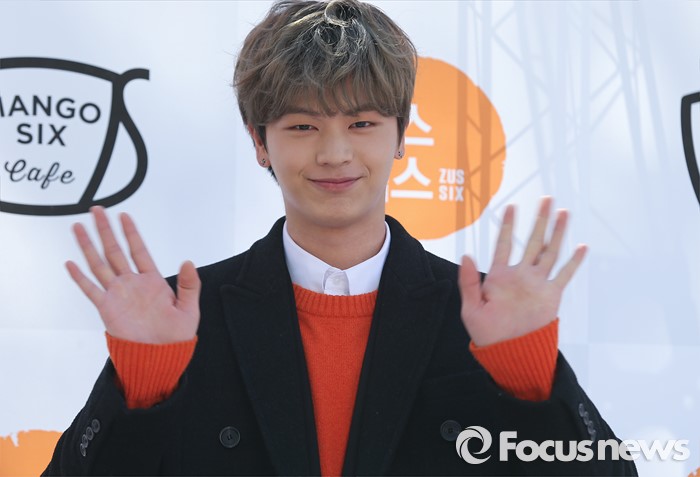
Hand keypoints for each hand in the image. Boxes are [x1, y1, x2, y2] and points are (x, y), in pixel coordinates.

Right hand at [66, 206, 200, 343]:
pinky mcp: (107, 309)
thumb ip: (188, 285)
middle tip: (97, 210)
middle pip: (115, 251)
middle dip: (106, 230)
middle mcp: (132, 284)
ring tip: (78, 227)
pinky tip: (71, 263)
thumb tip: (188, 261)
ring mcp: (118, 294)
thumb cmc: (176, 336)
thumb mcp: (189, 309)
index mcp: (152, 281)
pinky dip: (80, 277)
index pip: (138, 250)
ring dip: (88, 246)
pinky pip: (91, 290)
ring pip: (99, 264)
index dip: (131, 232)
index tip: (124, 215)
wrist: (159, 357)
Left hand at [459, 196, 586, 346]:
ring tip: (563, 213)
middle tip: (546, 199)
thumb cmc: (487, 333)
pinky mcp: (551, 295)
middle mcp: (520, 275)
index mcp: (499, 276)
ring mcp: (537, 284)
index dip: (507, 225)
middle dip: (539, 220)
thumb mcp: (471, 308)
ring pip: (549, 252)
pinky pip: (564, 275)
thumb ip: (469, 282)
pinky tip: (582, 246)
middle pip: (532, 241)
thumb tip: (466, 256)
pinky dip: (574, 262)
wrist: (509, 351)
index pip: (504, 244)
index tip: (512, 207)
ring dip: (557, 233)